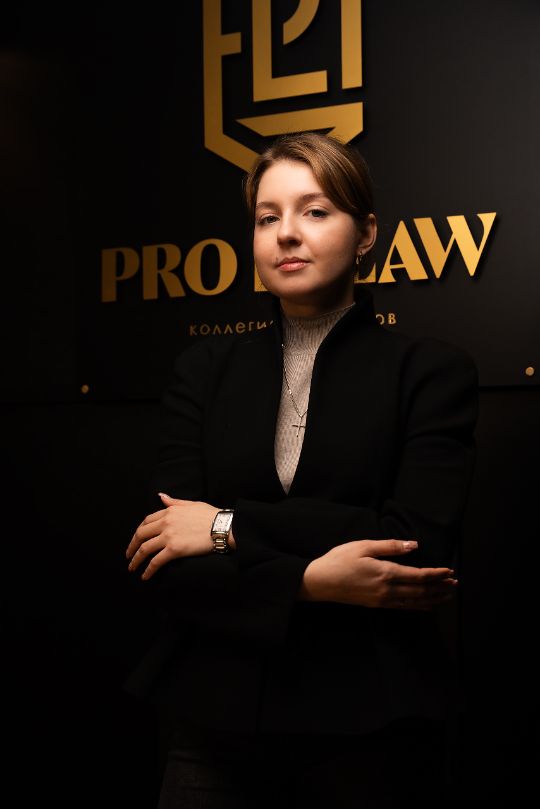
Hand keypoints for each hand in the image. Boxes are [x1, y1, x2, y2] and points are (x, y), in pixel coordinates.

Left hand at [126, 493, 219, 579]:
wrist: (223, 527)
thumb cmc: (211, 515)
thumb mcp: (191, 504)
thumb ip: (174, 502)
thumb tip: (161, 496)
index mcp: (169, 511)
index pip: (146, 521)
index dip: (139, 531)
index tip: (136, 539)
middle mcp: (166, 522)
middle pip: (141, 534)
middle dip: (132, 546)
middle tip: (129, 556)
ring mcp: (169, 536)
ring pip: (145, 549)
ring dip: (136, 560)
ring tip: (132, 568)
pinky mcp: (174, 549)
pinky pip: (156, 561)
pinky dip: (148, 570)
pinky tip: (145, 576)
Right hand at [299, 539, 456, 609]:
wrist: (319, 583)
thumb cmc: (339, 560)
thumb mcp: (363, 546)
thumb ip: (390, 547)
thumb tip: (413, 546)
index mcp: (386, 573)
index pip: (419, 576)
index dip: (437, 574)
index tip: (450, 571)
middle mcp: (388, 590)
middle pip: (421, 591)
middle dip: (440, 587)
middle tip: (455, 584)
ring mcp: (383, 600)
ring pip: (415, 602)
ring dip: (433, 598)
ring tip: (447, 595)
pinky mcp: (377, 605)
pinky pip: (404, 607)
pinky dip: (419, 606)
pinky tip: (426, 605)